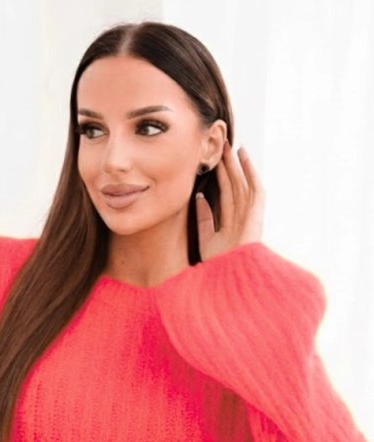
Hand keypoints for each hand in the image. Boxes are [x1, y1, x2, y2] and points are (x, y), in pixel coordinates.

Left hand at [196, 139, 264, 261]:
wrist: (231, 279)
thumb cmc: (219, 266)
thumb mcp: (206, 240)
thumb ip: (204, 219)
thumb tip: (199, 198)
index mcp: (231, 225)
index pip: (225, 196)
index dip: (220, 179)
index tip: (212, 163)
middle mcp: (242, 218)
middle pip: (234, 186)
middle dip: (227, 167)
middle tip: (219, 147)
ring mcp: (250, 216)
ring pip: (242, 183)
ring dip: (236, 165)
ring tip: (229, 146)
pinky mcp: (257, 214)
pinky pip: (255, 188)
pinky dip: (250, 172)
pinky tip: (244, 156)